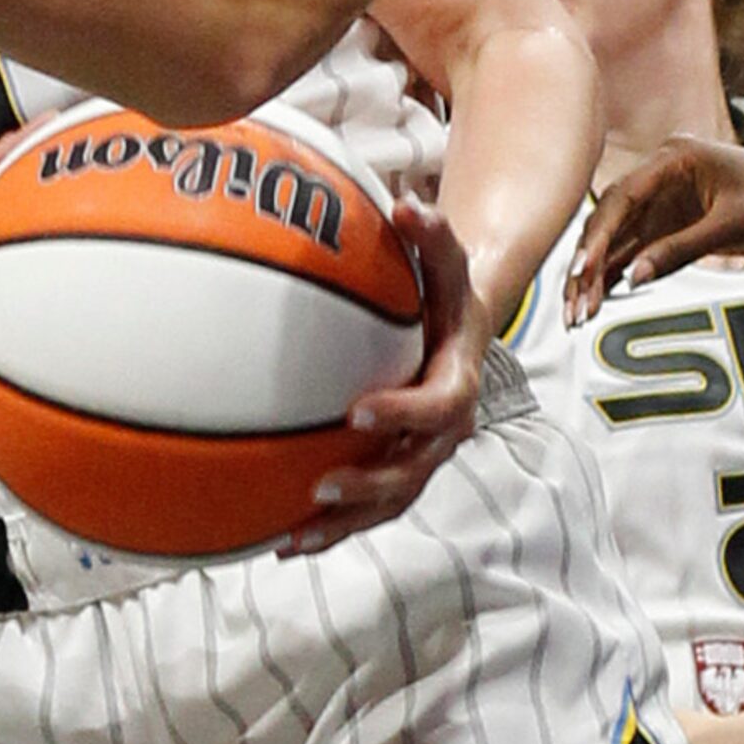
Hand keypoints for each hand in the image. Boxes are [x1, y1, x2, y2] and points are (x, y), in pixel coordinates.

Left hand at [281, 196, 481, 555]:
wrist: (464, 324)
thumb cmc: (446, 287)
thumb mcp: (448, 259)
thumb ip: (433, 234)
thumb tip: (410, 205)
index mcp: (458, 381)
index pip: (439, 407)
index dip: (404, 413)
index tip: (359, 411)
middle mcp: (444, 429)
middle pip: (414, 471)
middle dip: (370, 484)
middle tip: (321, 485)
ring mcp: (422, 454)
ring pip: (389, 501)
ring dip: (345, 524)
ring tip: (295, 534)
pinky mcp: (396, 466)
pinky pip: (368, 507)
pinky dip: (331, 527)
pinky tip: (279, 539)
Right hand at [566, 137, 743, 323]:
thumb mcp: (733, 227)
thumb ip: (680, 250)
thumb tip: (631, 277)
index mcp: (674, 159)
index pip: (622, 197)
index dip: (598, 235)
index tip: (582, 268)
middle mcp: (661, 176)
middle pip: (611, 218)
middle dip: (589, 261)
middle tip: (574, 300)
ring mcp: (666, 200)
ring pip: (619, 238)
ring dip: (598, 273)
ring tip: (579, 309)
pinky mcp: (673, 223)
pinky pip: (638, 248)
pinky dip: (619, 272)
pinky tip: (597, 296)